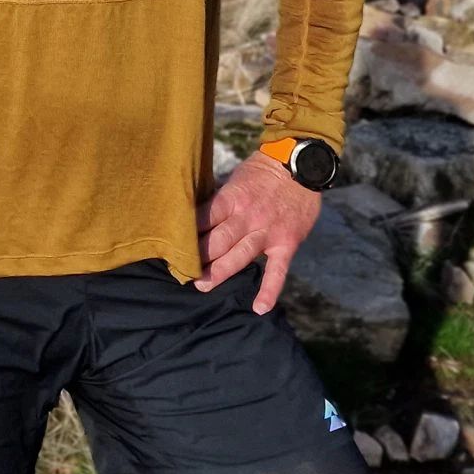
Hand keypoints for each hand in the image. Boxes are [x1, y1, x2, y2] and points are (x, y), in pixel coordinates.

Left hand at [195, 152, 321, 310]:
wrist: (302, 165)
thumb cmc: (263, 171)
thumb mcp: (236, 178)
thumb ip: (220, 199)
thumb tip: (195, 213)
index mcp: (232, 198)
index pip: (204, 218)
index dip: (187, 233)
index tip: (171, 246)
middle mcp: (248, 217)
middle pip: (219, 240)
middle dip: (198, 257)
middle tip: (181, 271)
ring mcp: (268, 232)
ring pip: (240, 256)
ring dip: (220, 273)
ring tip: (202, 286)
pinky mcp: (287, 243)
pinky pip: (278, 270)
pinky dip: (269, 290)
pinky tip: (259, 308)